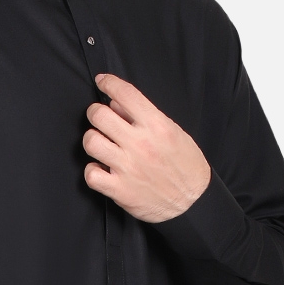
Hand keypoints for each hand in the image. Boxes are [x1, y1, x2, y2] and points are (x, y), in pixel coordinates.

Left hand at [83, 74, 210, 222]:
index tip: (102, 82)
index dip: (108, 83)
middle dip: (96, 113)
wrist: (193, 202)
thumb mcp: (173, 132)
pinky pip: (91, 174)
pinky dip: (93, 170)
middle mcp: (140, 145)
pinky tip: (102, 168)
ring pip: (91, 142)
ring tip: (102, 144)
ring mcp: (128, 168)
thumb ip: (146, 116)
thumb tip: (117, 103)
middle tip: (101, 118)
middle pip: (99, 115)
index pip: (125, 94)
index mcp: (157, 126)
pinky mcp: (120, 190)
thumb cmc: (185, 165)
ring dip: (93, 140)